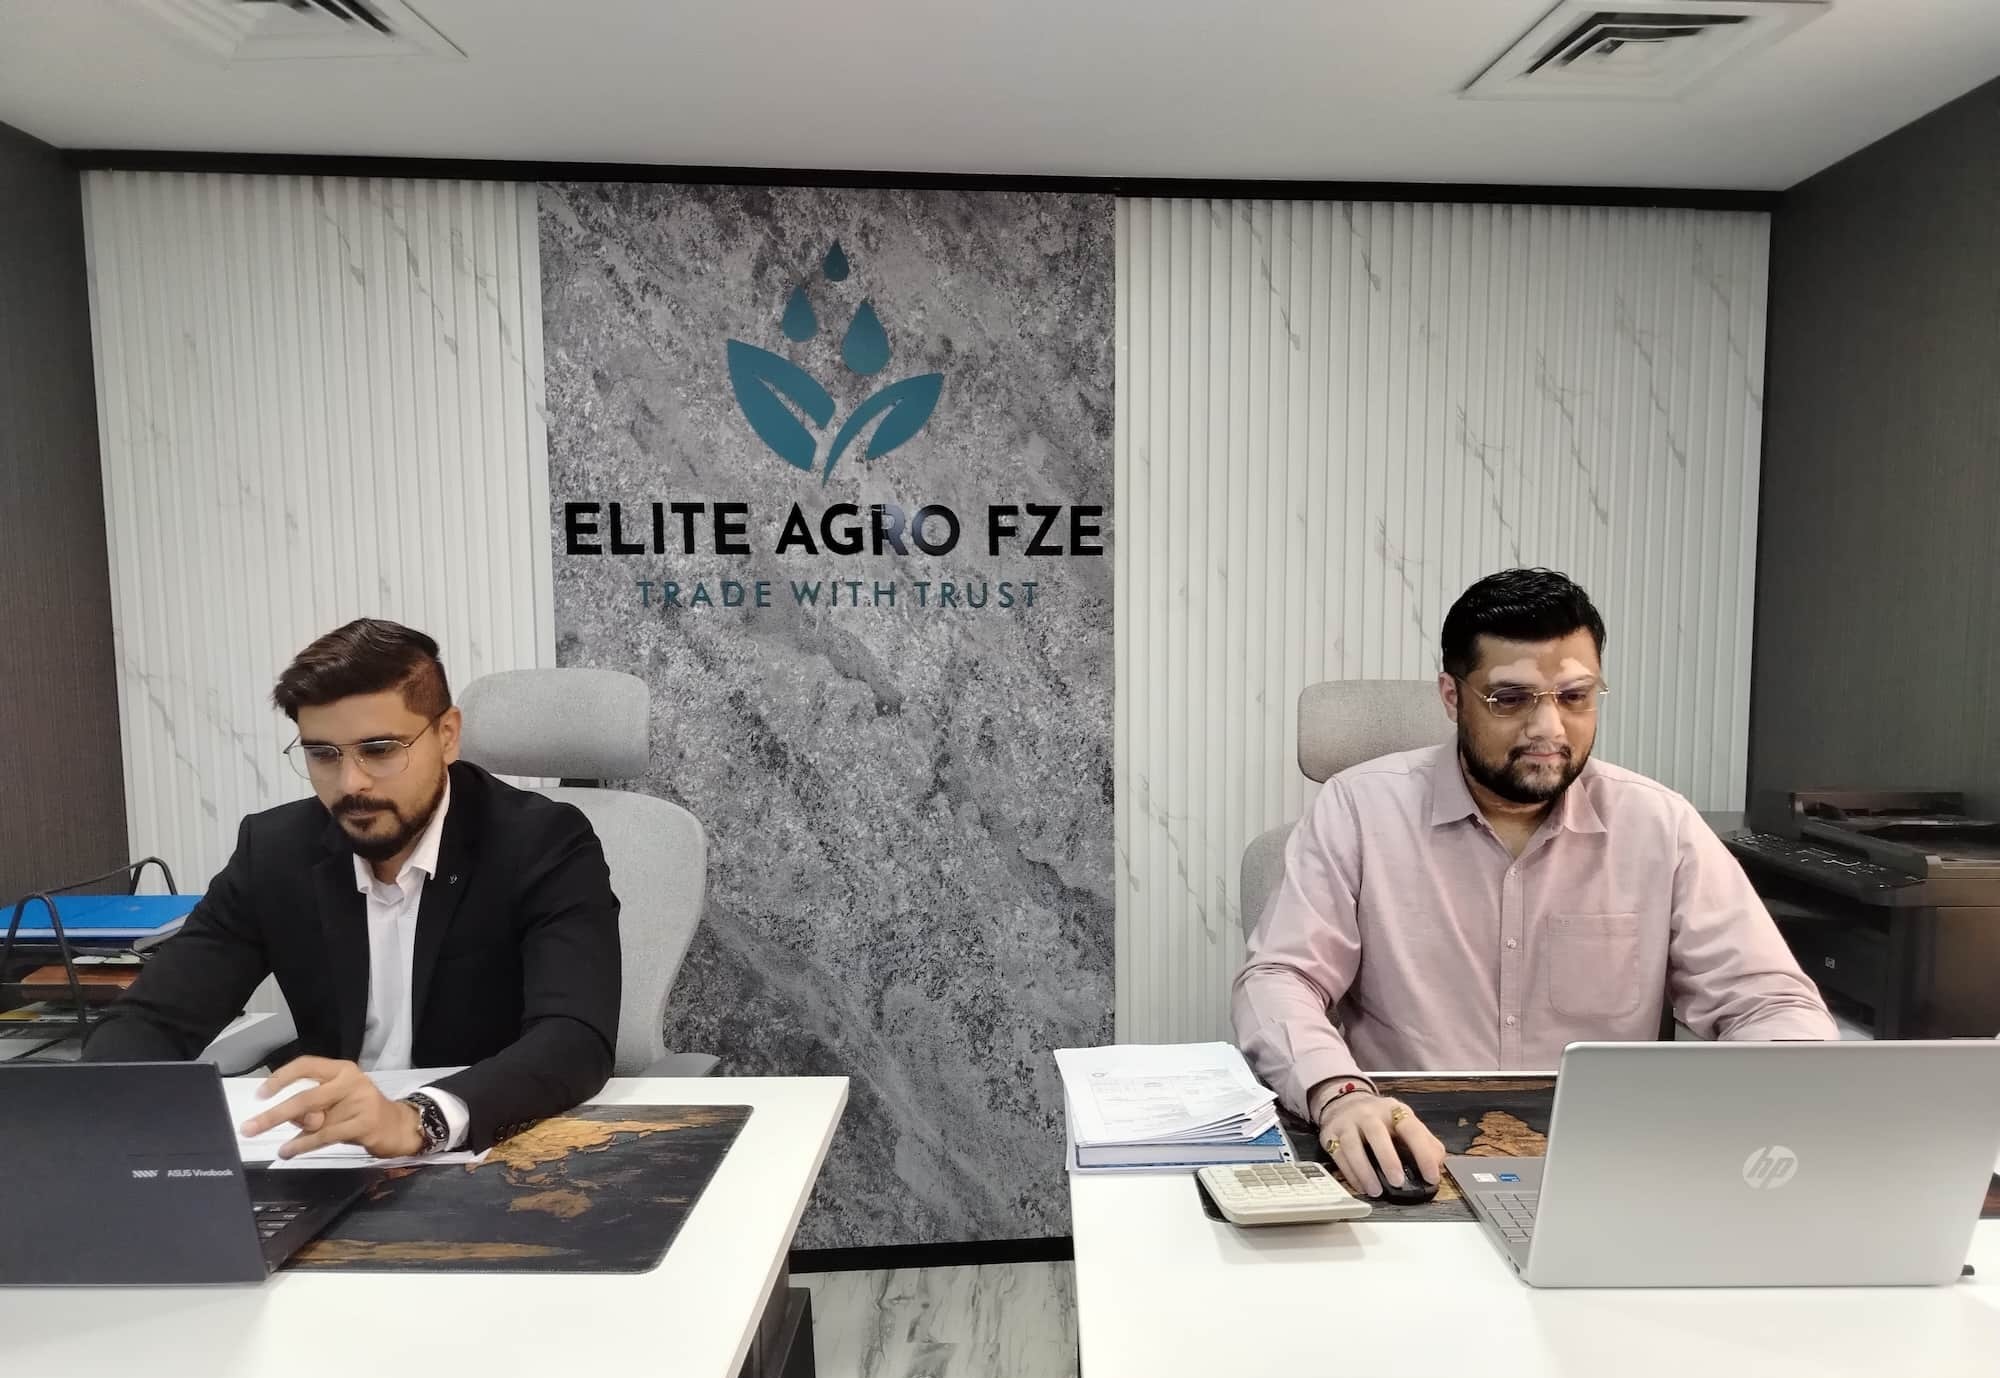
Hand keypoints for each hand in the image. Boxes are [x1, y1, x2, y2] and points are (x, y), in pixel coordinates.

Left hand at [239, 1057, 424, 1159]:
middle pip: (305, 1097)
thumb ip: (311, 1109)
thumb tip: (286, 1119)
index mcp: (341, 1070)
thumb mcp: (335, 1105)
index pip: (306, 1065)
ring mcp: (359, 1101)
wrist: (398, 1126)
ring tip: (279, 1147)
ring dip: (292, 1135)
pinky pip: (325, 1136)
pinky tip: (289, 1151)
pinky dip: (303, 1145)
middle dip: (274, 1114)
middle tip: (249, 1127)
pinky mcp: (364, 1123)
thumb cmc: (360, 1112)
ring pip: (314, 1120)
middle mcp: (350, 1081)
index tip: (260, 1094)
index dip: (280, 1078)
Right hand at [1317, 1091, 1445, 1197]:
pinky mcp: (1330, 1135)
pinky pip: (1338, 1155)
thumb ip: (1425, 1141)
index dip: (1423, 1153)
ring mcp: (1347, 1123)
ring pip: (1352, 1144)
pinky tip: (1360, 1186)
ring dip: (1364, 1170)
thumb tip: (1437, 1163)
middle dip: (1387, 1158)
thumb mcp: (1405, 1122)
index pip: (1411, 1129)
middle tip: (1397, 1181)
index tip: (1431, 1176)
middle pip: (1376, 1133)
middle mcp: (1369, 1114)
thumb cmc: (1380, 1118)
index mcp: (1393, 1111)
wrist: (1344, 1101)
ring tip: (1375, 1191)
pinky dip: (1349, 1173)